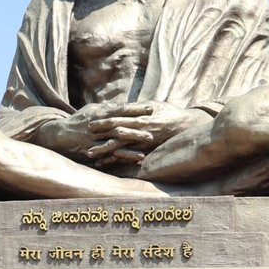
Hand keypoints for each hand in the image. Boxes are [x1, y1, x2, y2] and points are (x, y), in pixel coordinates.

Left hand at [84, 101, 205, 160]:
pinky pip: (128, 155)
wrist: (184, 125)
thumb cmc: (167, 113)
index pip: (118, 116)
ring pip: (119, 145)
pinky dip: (116, 159)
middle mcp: (139, 127)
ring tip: (90, 154)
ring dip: (103, 149)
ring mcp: (142, 139)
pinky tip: (105, 163)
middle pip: (115, 129)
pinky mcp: (145, 149)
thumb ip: (136, 107)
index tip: (90, 120)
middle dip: (99, 132)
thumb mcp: (152, 105)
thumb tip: (121, 107)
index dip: (103, 118)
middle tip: (84, 134)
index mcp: (140, 114)